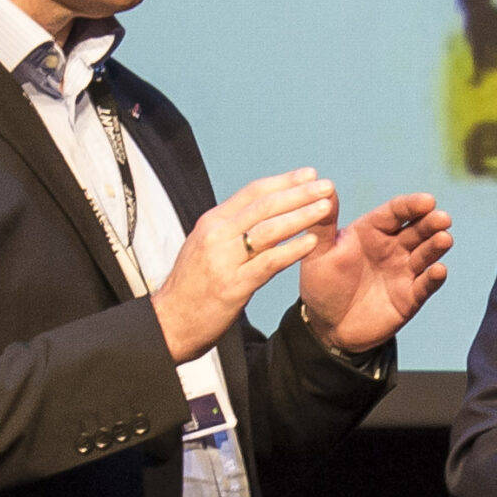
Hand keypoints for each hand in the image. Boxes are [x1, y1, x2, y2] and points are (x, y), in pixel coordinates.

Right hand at [152, 170, 336, 362]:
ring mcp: (224, 260)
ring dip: (301, 216)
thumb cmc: (193, 286)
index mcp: (212, 223)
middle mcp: (216, 236)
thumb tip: (263, 211)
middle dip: (298, 193)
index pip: (252, 192)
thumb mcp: (207, 247)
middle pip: (264, 206)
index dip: (284, 181)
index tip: (310, 173)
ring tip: (326, 207)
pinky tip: (312, 242)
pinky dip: (292, 250)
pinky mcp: (233, 286)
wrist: (170, 322)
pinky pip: (268, 263)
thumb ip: (232, 229)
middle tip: (326, 185)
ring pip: (268, 230)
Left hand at [298, 192, 454, 353]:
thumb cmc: (321, 285)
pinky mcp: (410, 296)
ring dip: (437, 246)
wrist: (327, 326)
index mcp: (372, 230)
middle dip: (432, 223)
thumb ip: (323, 223)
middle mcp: (393, 247)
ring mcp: (404, 271)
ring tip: (444, 239)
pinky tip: (439, 270)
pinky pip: (426, 285)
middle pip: (418, 230)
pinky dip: (434, 277)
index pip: (396, 212)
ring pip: (426, 254)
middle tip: (443, 218)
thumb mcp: (317, 252)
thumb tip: (326, 186)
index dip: (412, 205)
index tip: (427, 200)